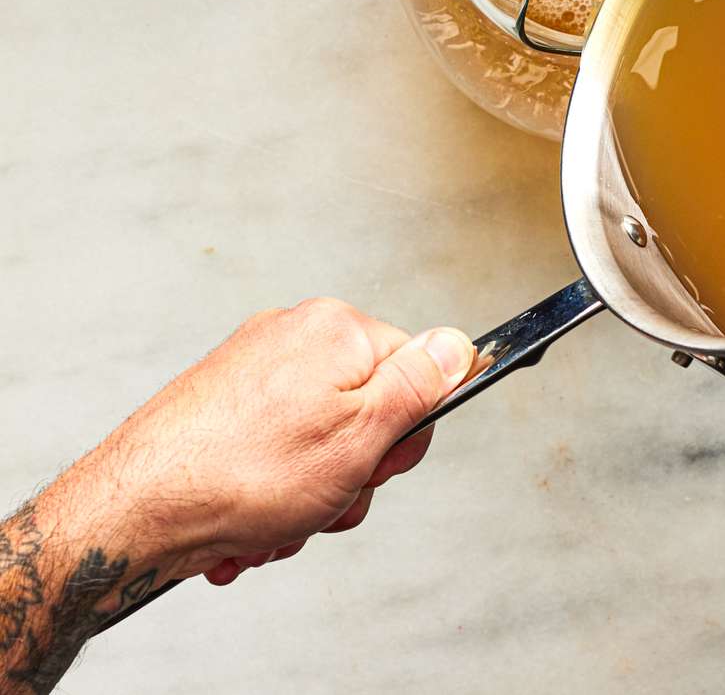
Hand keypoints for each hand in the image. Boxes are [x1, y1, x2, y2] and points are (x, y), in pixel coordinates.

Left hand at [50, 298, 474, 587]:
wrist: (134, 511)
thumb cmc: (241, 475)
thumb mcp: (362, 434)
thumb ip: (421, 386)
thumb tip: (461, 345)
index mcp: (336, 330)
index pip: (416, 371)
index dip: (403, 433)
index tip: (376, 465)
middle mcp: (293, 337)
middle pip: (366, 411)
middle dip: (352, 473)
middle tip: (326, 498)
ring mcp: (253, 371)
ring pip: (320, 442)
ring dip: (310, 496)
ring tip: (278, 520)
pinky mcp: (222, 405)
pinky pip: (275, 453)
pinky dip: (271, 494)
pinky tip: (250, 522)